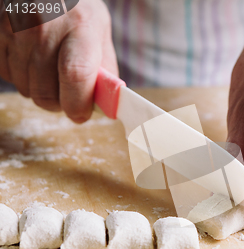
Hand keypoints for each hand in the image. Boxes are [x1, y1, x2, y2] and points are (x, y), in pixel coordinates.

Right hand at [0, 0, 116, 122]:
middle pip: (46, 91)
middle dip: (60, 104)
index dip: (77, 104)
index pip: (75, 76)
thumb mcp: (99, 30)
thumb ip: (104, 67)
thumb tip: (106, 104)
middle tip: (69, 97)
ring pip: (26, 89)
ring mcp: (15, 31)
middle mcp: (44, 28)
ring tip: (51, 72)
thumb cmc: (75, 10)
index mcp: (80, 26)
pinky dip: (21, 78)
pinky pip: (8, 76)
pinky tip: (31, 61)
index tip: (81, 114)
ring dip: (41, 91)